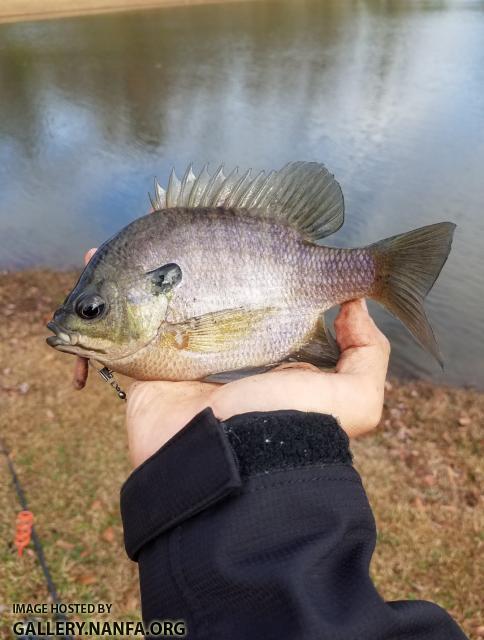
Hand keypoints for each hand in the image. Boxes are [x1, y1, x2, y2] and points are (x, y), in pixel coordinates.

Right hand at [80, 249, 390, 467]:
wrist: (230, 472)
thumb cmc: (288, 427)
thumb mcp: (350, 397)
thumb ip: (367, 355)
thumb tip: (354, 306)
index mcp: (265, 353)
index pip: (254, 299)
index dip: (246, 269)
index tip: (236, 235)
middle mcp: (222, 354)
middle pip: (201, 298)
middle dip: (186, 267)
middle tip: (178, 230)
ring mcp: (179, 361)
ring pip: (157, 305)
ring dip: (142, 273)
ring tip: (133, 237)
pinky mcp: (141, 371)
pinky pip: (115, 329)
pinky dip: (101, 300)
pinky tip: (92, 264)